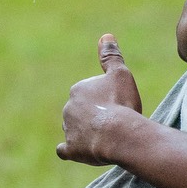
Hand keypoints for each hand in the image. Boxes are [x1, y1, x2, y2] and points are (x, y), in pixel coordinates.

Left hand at [58, 34, 142, 163]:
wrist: (119, 133)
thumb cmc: (121, 103)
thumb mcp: (120, 74)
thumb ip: (111, 56)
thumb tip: (105, 36)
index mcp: (78, 89)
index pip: (89, 93)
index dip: (103, 99)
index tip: (116, 105)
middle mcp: (68, 108)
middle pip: (81, 111)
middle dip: (93, 116)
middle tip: (114, 122)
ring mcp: (68, 129)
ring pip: (74, 129)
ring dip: (86, 132)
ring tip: (105, 138)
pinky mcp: (71, 149)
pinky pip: (65, 150)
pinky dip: (70, 150)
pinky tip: (77, 151)